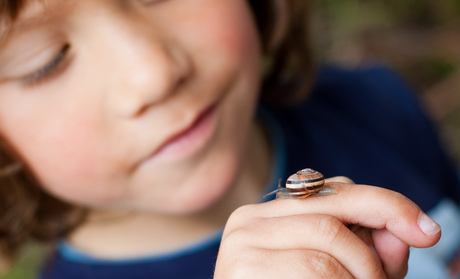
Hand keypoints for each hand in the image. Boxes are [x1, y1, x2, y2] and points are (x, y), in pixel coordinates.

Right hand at [214, 178, 440, 278]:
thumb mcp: (338, 273)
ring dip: (359, 276)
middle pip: (330, 218)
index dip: (386, 204)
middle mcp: (249, 220)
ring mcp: (240, 244)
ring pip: (326, 246)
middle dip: (370, 255)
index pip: (334, 191)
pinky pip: (313, 269)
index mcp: (270, 213)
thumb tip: (407, 231)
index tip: (427, 231)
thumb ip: (370, 251)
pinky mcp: (243, 271)